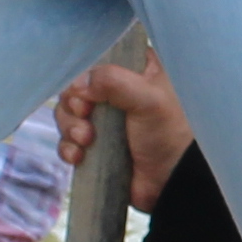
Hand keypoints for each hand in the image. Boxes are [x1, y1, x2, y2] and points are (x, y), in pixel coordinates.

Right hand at [52, 54, 193, 205]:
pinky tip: (79, 156)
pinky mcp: (96, 144)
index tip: (88, 92)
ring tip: (86, 141)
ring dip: (70, 127)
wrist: (172, 181)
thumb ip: (115, 82)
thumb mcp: (149, 99)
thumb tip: (78, 83)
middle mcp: (118, 91)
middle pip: (77, 88)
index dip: (86, 74)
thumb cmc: (170, 135)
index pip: (99, 59)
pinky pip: (68, 141)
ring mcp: (105, 119)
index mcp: (136, 70)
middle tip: (86, 119)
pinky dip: (68, 148)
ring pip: (69, 114)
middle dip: (74, 106)